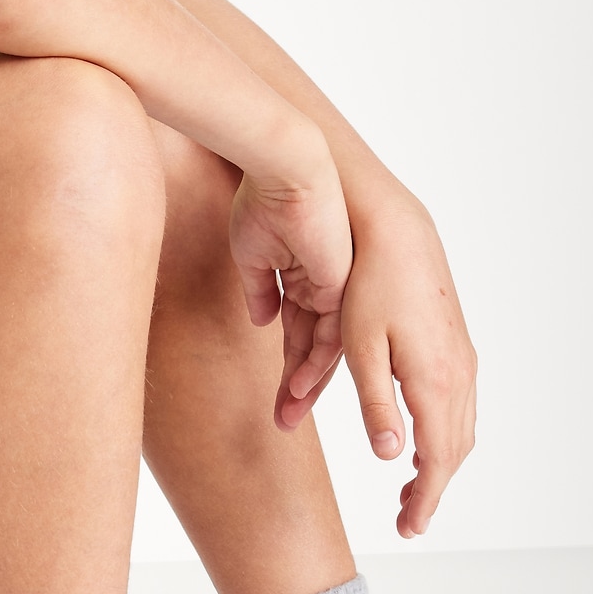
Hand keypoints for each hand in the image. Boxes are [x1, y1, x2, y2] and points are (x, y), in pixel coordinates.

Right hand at [229, 144, 353, 420]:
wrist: (285, 171)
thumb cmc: (262, 201)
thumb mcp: (252, 254)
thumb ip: (260, 290)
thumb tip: (264, 320)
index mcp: (304, 278)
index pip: (297, 332)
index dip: (287, 364)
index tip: (277, 396)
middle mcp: (324, 289)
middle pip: (313, 348)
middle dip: (298, 387)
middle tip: (283, 421)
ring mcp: (336, 290)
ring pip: (324, 349)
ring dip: (305, 384)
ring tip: (287, 416)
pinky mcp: (340, 288)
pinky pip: (331, 335)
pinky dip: (314, 363)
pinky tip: (298, 386)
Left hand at [335, 193, 476, 536]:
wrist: (394, 232)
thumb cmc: (368, 287)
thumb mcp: (359, 349)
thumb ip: (377, 406)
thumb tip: (391, 456)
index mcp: (434, 383)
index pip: (435, 460)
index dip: (423, 499)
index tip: (408, 528)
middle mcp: (459, 374)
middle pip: (453, 451)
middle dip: (432, 488)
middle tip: (407, 518)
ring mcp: (463, 359)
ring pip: (461, 428)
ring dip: (440, 462)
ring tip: (411, 487)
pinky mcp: (457, 345)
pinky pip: (460, 405)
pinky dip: (444, 434)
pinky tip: (422, 436)